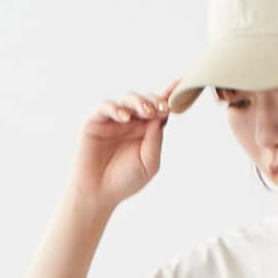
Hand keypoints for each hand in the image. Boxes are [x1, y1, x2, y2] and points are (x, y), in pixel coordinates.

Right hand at [70, 77, 180, 209]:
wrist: (99, 193)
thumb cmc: (125, 181)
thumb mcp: (149, 163)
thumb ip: (155, 140)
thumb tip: (160, 116)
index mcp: (145, 130)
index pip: (158, 110)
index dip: (168, 96)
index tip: (181, 84)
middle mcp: (130, 122)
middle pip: (144, 101)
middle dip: (154, 101)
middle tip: (161, 108)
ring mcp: (113, 120)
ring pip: (126, 99)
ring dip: (138, 102)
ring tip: (146, 111)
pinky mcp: (95, 121)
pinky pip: (106, 107)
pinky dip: (115, 108)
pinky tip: (124, 117)